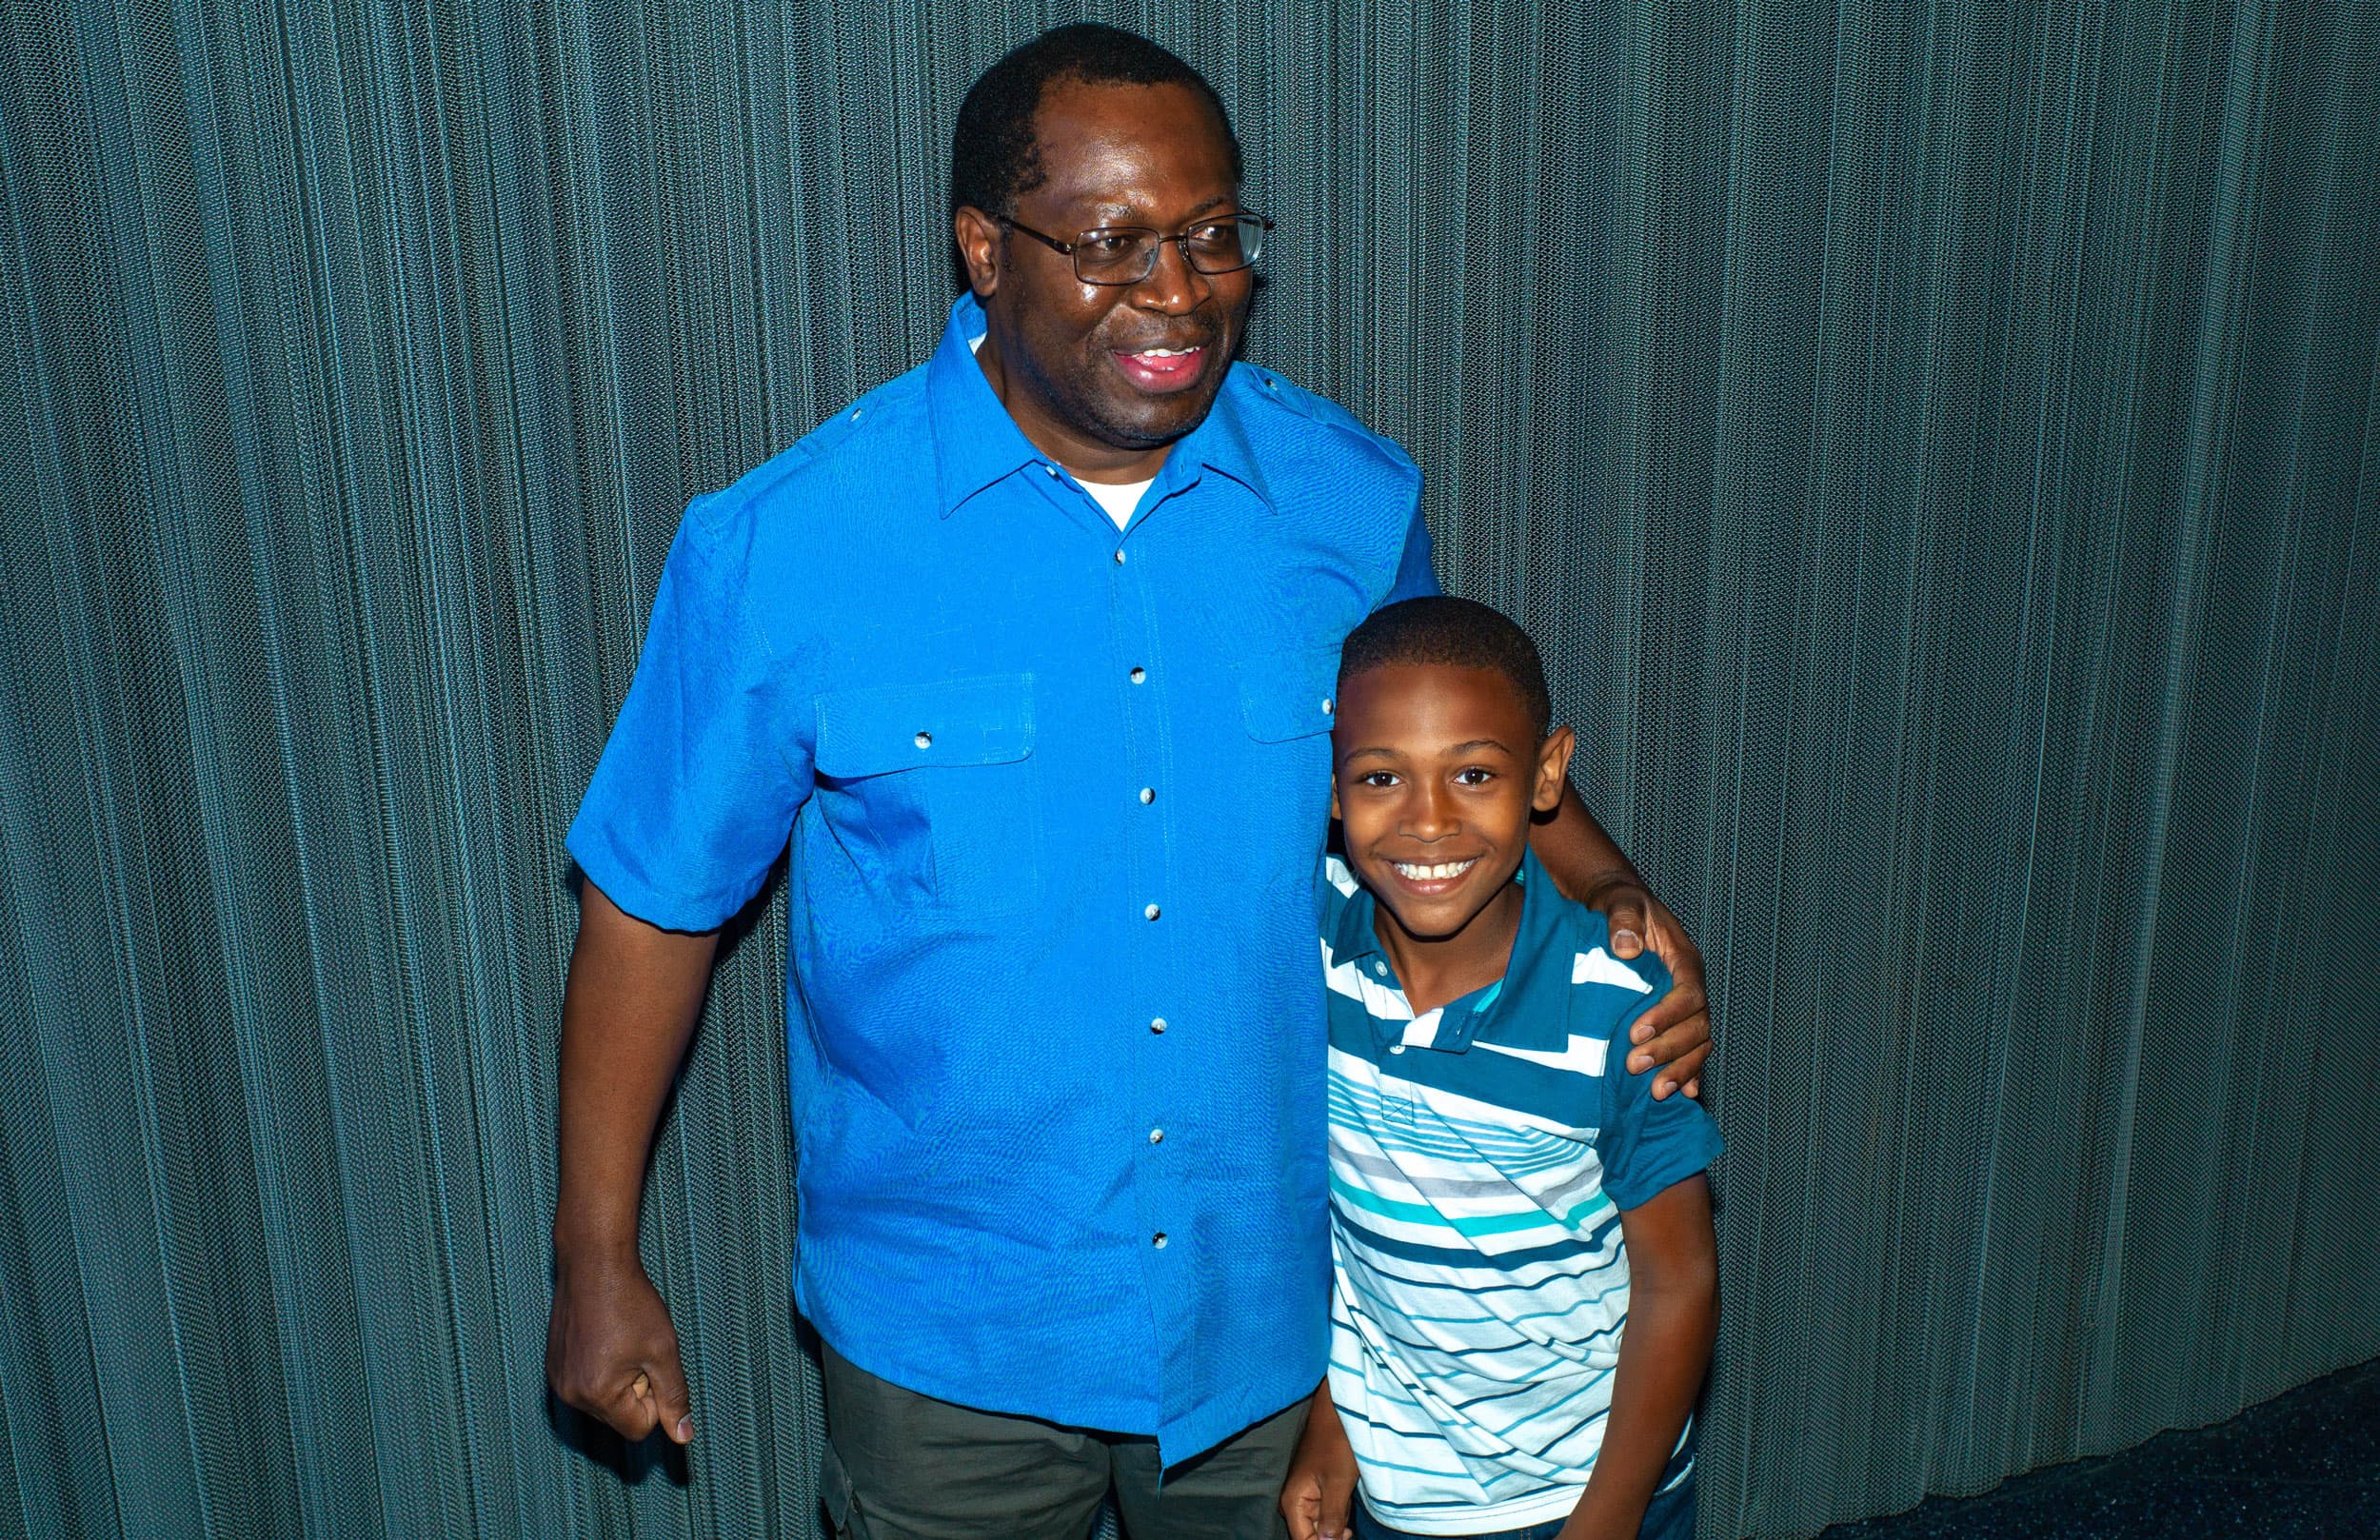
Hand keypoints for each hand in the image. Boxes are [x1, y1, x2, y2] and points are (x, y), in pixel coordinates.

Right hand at [546, 1250, 693, 1443]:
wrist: (594, 1263)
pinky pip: (586, 1385)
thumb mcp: (663, 1351)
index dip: (655, 1398)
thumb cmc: (631, 1304)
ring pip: (603, 1401)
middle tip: (634, 1348)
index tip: (651, 1363)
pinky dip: (600, 1368)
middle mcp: (570, 1395)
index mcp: (597, 1395)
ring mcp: (558, 1380)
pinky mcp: (553, 1366)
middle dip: (635, 1389)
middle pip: (620, 1417)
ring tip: (619, 1340)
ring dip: (619, 1379)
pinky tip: (603, 1336)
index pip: (640, 1429)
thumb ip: (674, 1397)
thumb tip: (683, 1437)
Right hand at [1280, 1397, 1359, 1539]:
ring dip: (1338, 1522)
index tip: (1344, 1537)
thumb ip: (1331, 1518)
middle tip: (1349, 1528)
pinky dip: (1340, 1510)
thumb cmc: (1336, 1444)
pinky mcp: (1318, 1490)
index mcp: (1293, 1501)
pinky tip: (1346, 1498)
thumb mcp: (1338, 1484)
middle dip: (1332, 1534)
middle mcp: (1295, 1501)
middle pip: (1312, 1534)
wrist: (1339, 1415)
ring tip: (1346, 1502)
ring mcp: (1306, 1496)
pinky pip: (1329, 1511)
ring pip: (1323, 1524)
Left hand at [1585, 879, 1709, 1100]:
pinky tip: (1683, 1094)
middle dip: (1669, 1049)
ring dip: (1680, 1068)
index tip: (1636, 1032)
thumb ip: (1624, 919)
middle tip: (1635, 1065)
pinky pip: (1690, 1049)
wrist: (1617, 912)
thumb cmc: (1620, 905)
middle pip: (1696, 1025)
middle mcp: (1691, 987)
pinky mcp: (1673, 1021)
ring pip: (1697, 1043)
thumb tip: (1627, 947)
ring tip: (1656, 1091)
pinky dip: (1688, 1071)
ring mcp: (1685, 1007)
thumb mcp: (1620, 902)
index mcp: (1683, 960)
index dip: (1668, 1016)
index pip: (1688, 993)